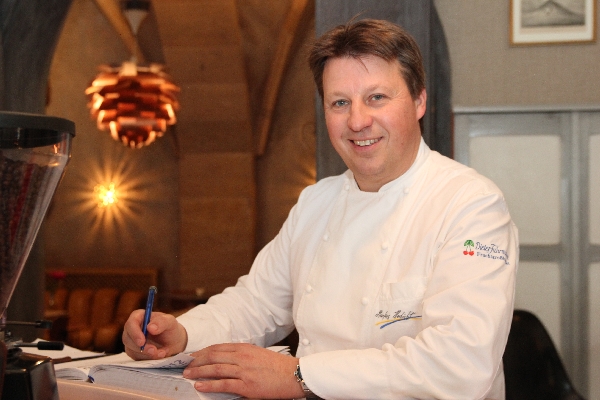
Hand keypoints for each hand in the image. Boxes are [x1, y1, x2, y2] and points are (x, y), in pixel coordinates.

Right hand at [122, 309, 187, 359]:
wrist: (174, 342)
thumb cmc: (170, 328)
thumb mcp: (170, 322)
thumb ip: (161, 322)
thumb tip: (150, 328)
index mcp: (138, 317)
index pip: (131, 323)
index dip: (134, 333)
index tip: (142, 342)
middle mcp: (132, 329)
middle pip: (127, 338)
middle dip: (140, 347)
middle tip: (153, 350)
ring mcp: (131, 341)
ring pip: (131, 350)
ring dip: (146, 354)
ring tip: (162, 352)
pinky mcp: (134, 352)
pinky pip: (137, 358)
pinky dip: (148, 358)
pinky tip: (159, 355)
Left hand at [183, 343, 304, 398]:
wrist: (294, 375)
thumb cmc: (278, 367)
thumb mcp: (258, 354)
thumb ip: (243, 355)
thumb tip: (226, 359)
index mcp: (245, 348)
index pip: (218, 347)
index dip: (203, 351)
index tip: (193, 356)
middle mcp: (242, 357)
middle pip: (213, 356)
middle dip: (197, 361)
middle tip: (186, 365)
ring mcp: (244, 371)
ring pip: (215, 369)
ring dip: (199, 371)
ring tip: (188, 375)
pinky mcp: (247, 385)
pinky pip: (223, 384)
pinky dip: (209, 384)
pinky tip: (200, 385)